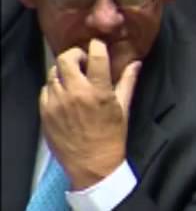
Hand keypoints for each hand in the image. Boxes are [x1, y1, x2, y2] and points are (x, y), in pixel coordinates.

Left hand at [40, 39, 139, 189]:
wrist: (92, 165)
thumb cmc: (112, 137)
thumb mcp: (124, 109)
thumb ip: (128, 82)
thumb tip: (135, 63)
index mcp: (98, 92)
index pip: (95, 54)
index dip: (96, 46)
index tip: (98, 48)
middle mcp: (75, 93)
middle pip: (66, 58)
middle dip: (75, 55)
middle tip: (82, 62)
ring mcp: (57, 102)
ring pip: (53, 73)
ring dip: (64, 72)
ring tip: (74, 80)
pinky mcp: (45, 111)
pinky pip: (45, 89)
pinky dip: (54, 87)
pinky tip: (65, 96)